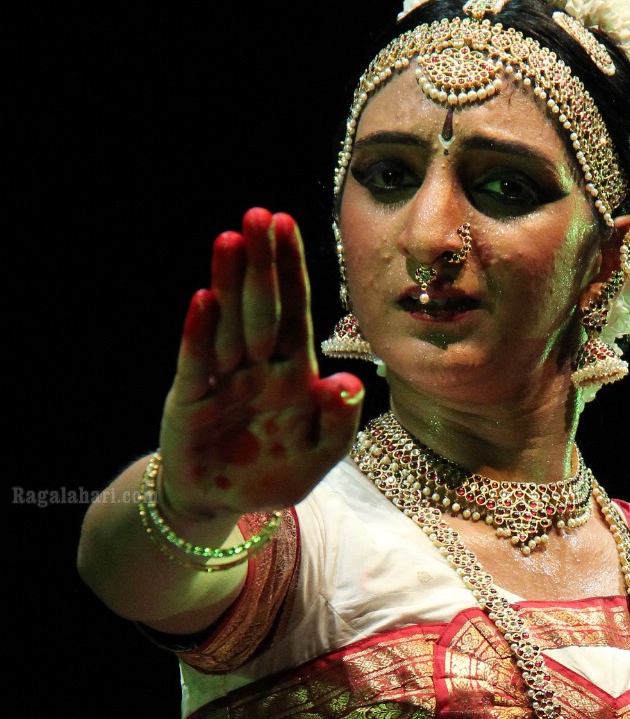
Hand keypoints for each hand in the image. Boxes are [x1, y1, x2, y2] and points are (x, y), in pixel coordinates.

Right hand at [158, 208, 363, 521]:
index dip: (291, 271)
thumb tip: (350, 383)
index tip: (288, 224)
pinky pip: (197, 362)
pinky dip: (200, 333)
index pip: (294, 313)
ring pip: (228, 324)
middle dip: (261, 263)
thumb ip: (339, 426)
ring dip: (230, 284)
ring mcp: (222, 380)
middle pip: (261, 308)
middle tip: (258, 214)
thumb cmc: (273, 474)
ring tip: (230, 240)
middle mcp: (257, 368)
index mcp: (293, 374)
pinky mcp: (191, 400)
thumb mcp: (318, 460)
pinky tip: (204, 299)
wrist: (220, 504)